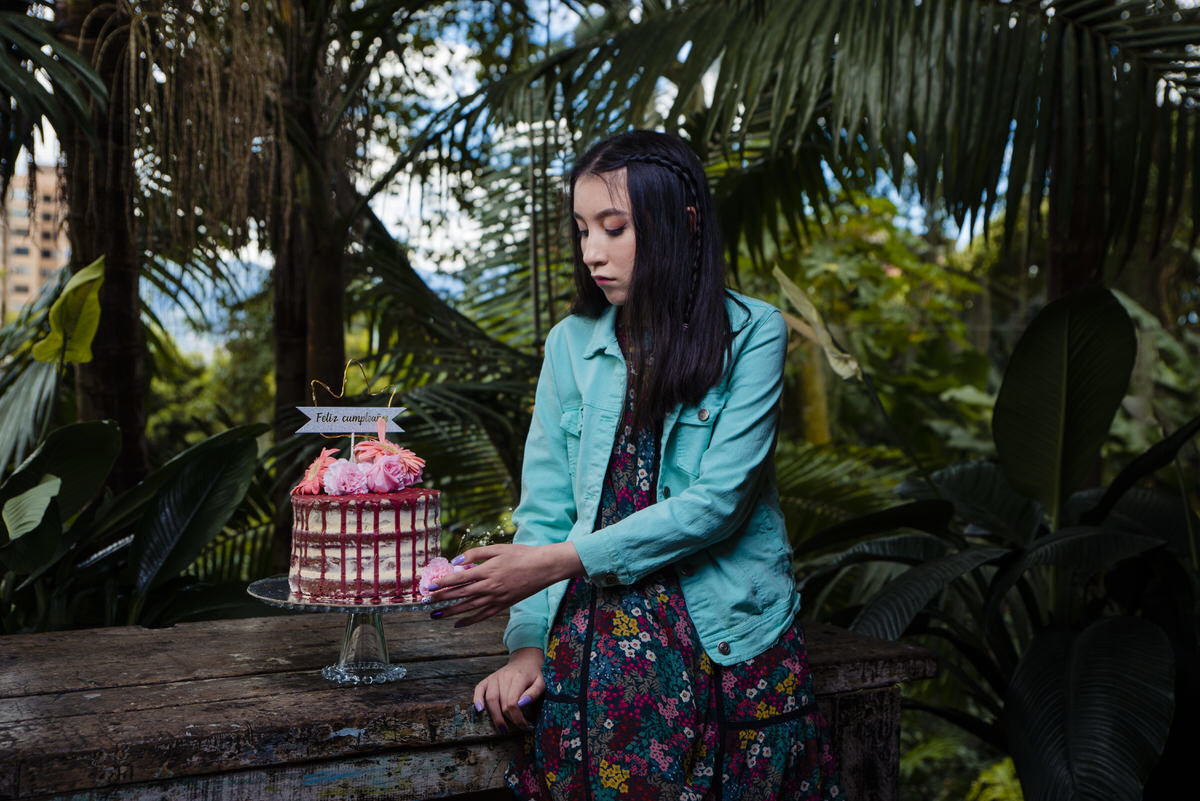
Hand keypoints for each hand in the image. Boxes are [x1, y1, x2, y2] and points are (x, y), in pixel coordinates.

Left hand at [427, 542, 582, 626]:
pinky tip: (458, 624)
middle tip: (425, 603)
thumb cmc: (521, 554)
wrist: (543, 567)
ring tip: (436, 616)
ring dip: (450, 612)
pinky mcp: (503, 605)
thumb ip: (475, 554)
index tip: (429, 587)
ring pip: (468, 608)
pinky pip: (483, 616)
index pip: (458, 579)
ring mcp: (496, 598)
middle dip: (441, 599)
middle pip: (460, 595)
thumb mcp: (497, 548)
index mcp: (487, 571)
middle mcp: (489, 587)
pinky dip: (469, 621)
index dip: (442, 583)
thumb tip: (456, 562)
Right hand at [474, 647, 544, 732]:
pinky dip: (477, 699)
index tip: (526, 726)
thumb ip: (534, 693)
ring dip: (495, 716)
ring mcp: (495, 677)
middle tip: (519, 728)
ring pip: (490, 699)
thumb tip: (522, 704)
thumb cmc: (533, 674)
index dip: (518, 718)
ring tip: (502, 728)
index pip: (513, 702)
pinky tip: (479, 710)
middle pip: (502, 704)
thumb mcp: (541, 682)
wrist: (525, 660)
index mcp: (518, 677)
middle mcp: (504, 677)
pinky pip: (479, 688)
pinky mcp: (488, 678)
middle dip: (510, 719)